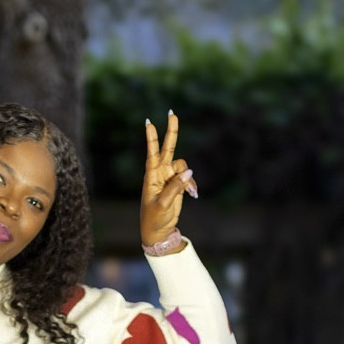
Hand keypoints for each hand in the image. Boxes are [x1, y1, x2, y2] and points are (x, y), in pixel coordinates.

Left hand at [141, 111, 196, 248]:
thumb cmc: (154, 218)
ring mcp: (169, 177)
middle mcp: (160, 173)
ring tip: (192, 191)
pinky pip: (188, 177)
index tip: (149, 122)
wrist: (158, 231)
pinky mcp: (177, 184)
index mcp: (152, 176)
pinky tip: (194, 194)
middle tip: (172, 113)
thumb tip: (188, 172)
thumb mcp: (164, 204)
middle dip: (171, 131)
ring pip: (183, 166)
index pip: (152, 153)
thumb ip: (175, 187)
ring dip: (189, 177)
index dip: (152, 138)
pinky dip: (192, 184)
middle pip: (167, 148)